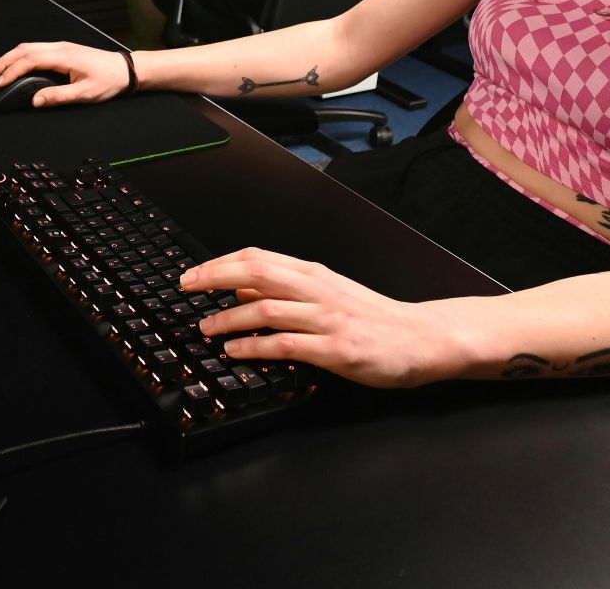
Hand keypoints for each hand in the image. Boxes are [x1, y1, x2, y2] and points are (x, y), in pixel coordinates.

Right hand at [0, 41, 130, 107]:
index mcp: (63, 56)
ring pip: (28, 47)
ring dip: (9, 57)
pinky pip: (35, 49)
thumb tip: (35, 101)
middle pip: (23, 49)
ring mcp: (61, 46)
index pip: (29, 60)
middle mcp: (59, 47)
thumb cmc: (108, 81)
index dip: (11, 72)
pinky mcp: (63, 50)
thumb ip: (58, 97)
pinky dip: (20, 56)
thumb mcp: (85, 94)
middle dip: (3, 62)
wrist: (126, 69)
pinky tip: (15, 65)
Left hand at [180, 248, 451, 388]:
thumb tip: (242, 290)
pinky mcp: (336, 348)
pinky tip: (235, 351)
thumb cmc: (375, 319)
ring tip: (205, 328)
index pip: (259, 258)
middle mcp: (318, 290)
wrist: (423, 338)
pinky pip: (286, 345)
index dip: (220, 263)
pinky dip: (255, 347)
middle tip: (186, 288)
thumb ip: (288, 291)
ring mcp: (327, 319)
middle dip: (214, 278)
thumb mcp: (329, 294)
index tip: (192, 274)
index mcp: (315, 274)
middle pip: (257, 273)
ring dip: (228, 318)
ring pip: (267, 310)